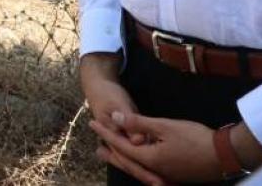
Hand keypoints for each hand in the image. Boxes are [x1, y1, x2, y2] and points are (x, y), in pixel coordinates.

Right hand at [79, 54, 156, 181]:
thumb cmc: (108, 94)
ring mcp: (121, 141)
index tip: (158, 181)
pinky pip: (138, 153)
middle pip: (132, 163)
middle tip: (162, 185)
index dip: (143, 170)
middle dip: (147, 175)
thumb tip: (138, 140)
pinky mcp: (128, 137)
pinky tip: (156, 168)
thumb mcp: (118, 103)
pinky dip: (147, 161)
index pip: (129, 157)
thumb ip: (130, 120)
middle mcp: (116, 143)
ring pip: (135, 161)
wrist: (98, 86)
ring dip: (147, 171)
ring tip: (163, 182)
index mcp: (114, 136)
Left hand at [91, 113, 226, 184]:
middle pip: (127, 162)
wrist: (226, 155)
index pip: (121, 145)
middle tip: (97, 148)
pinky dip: (140, 165)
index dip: (106, 133)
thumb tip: (115, 118)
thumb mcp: (164, 126)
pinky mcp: (177, 175)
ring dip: (124, 160)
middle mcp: (156, 171)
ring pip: (139, 168)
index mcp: (150, 159)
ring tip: (112, 153)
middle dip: (112, 153)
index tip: (93, 123)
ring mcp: (167, 175)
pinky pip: (151, 171)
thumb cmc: (195, 139)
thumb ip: (138, 123)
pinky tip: (141, 160)